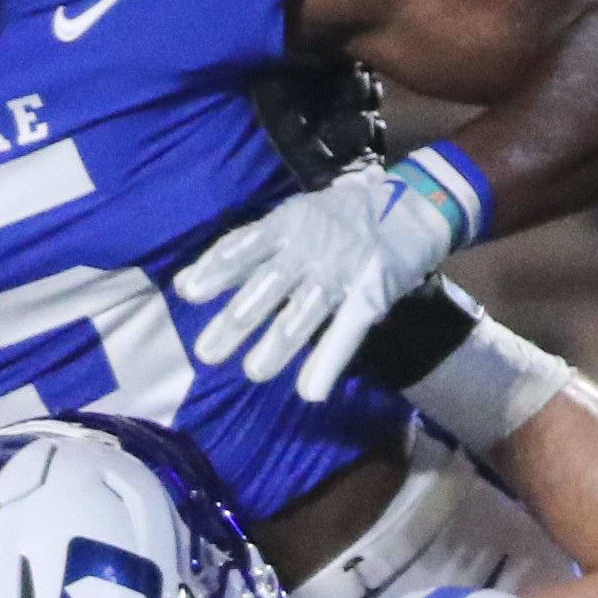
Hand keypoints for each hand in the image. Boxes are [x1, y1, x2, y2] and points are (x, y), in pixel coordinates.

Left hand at [172, 162, 464, 402]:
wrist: (413, 206)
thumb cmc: (339, 219)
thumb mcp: (290, 223)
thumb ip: (243, 255)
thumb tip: (184, 284)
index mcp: (288, 223)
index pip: (245, 245)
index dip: (217, 267)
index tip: (189, 292)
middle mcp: (311, 245)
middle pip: (267, 284)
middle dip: (237, 318)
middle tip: (208, 353)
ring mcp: (342, 270)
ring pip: (303, 311)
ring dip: (278, 344)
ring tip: (254, 372)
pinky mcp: (372, 292)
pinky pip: (347, 331)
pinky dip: (328, 361)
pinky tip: (309, 391)